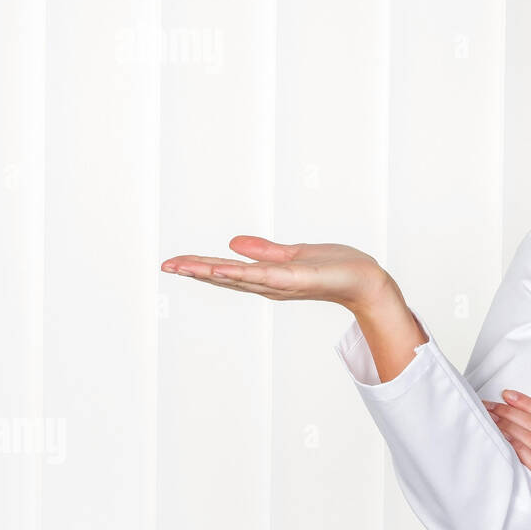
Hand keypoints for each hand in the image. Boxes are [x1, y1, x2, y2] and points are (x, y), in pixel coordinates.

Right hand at [160, 236, 394, 312]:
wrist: (364, 279)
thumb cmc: (334, 268)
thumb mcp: (293, 255)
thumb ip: (264, 251)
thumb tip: (232, 245)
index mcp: (266, 276)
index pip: (226, 270)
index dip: (199, 267)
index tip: (172, 263)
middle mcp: (269, 283)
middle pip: (226, 277)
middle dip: (195, 271)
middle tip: (166, 265)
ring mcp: (281, 283)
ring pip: (239, 277)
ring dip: (210, 272)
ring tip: (183, 267)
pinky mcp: (296, 279)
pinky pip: (264, 275)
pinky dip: (242, 273)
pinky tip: (222, 269)